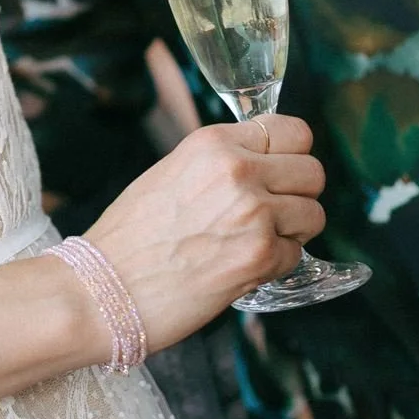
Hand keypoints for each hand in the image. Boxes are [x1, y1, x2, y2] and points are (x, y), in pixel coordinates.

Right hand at [83, 118, 325, 354]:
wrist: (104, 286)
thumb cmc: (130, 235)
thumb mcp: (171, 172)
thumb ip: (220, 163)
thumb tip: (264, 165)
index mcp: (213, 143)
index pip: (292, 131)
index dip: (290, 154)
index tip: (280, 170)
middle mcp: (239, 171)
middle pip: (313, 171)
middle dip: (297, 194)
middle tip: (271, 212)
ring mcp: (254, 214)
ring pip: (314, 214)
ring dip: (292, 231)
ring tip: (253, 241)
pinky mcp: (261, 258)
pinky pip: (297, 255)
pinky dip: (276, 264)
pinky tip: (240, 266)